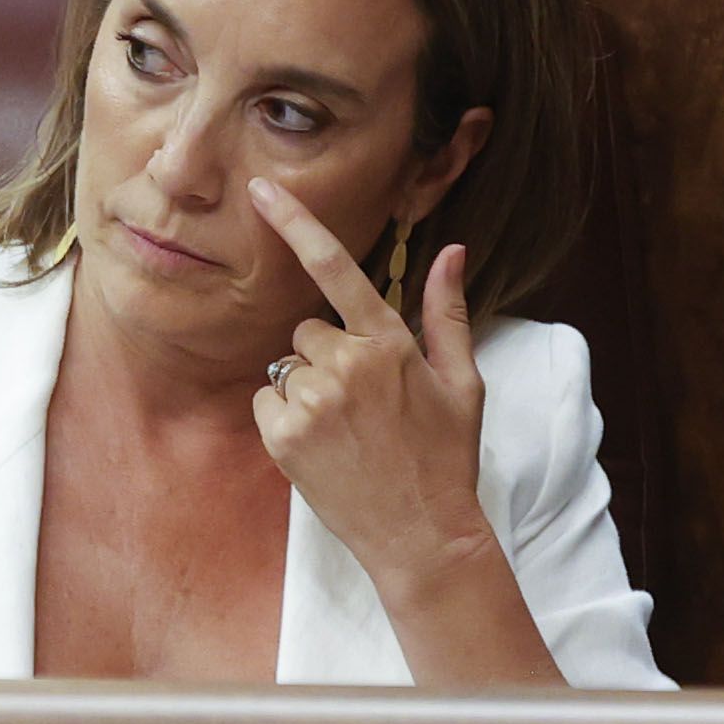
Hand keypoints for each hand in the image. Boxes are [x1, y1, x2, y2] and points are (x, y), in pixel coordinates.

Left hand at [247, 178, 493, 596]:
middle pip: (308, 329)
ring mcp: (311, 402)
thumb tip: (452, 249)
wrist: (421, 535)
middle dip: (327, 354)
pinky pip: (265, 401)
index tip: (261, 188)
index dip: (296, 223)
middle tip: (363, 402)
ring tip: (346, 430)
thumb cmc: (446, 457)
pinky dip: (285, 419)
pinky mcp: (282, 437)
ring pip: (287, 365)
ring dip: (308, 388)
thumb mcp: (462, 382)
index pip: (336, 268)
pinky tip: (321, 446)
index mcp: (389, 343)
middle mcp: (346, 365)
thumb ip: (448, 311)